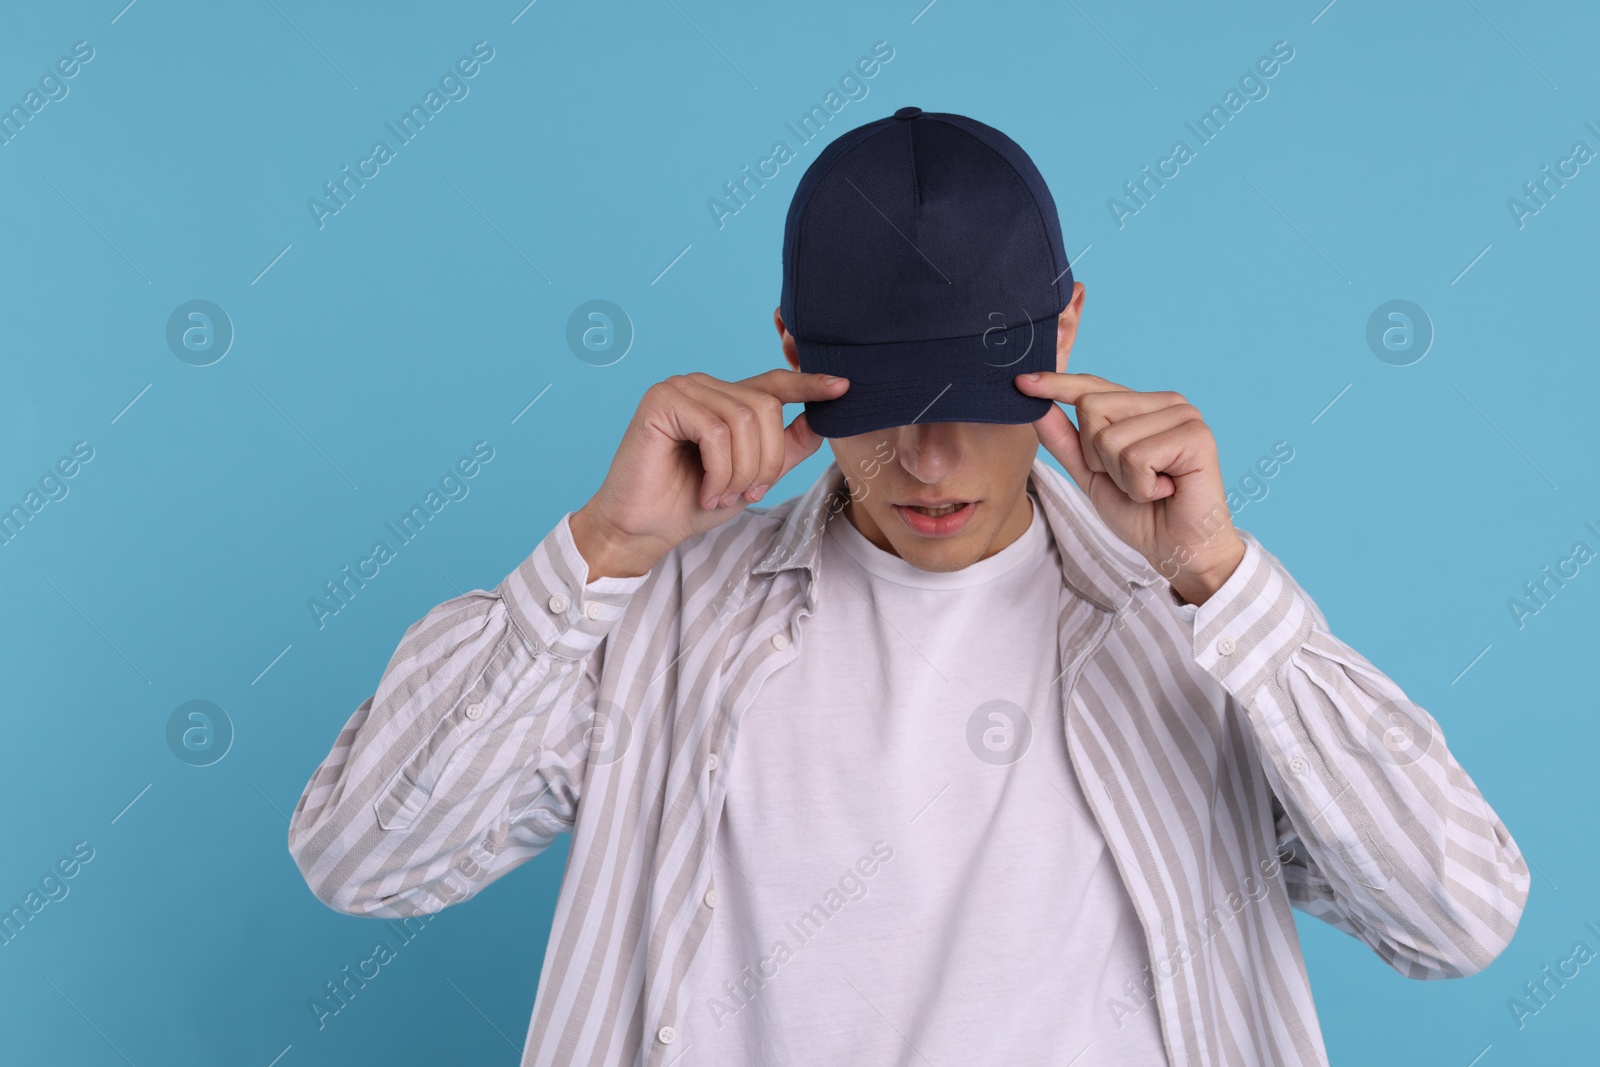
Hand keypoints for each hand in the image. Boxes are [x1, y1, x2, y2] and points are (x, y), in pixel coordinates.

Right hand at [570, 369, 849, 579]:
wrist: (641, 530)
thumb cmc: (689, 503)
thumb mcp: (751, 478)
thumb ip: (784, 449)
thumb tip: (821, 422)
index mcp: (722, 398)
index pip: (773, 383)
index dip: (808, 384)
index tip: (843, 387)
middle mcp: (702, 385)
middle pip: (766, 406)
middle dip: (766, 459)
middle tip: (747, 493)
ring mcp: (680, 388)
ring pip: (744, 419)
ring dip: (741, 470)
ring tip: (721, 496)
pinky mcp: (661, 401)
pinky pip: (716, 431)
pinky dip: (720, 470)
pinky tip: (707, 490)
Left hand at [1015, 371, 1244, 604]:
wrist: (1178, 551)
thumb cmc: (1141, 513)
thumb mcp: (1091, 474)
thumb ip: (1066, 441)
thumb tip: (1036, 407)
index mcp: (1143, 406)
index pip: (1093, 387)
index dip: (1057, 384)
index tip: (1021, 382)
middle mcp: (1166, 403)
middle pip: (1092, 408)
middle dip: (1097, 457)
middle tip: (1131, 479)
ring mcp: (1184, 416)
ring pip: (1110, 436)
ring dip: (1121, 476)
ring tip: (1150, 488)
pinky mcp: (1196, 436)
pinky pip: (1136, 457)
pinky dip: (1140, 486)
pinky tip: (1164, 491)